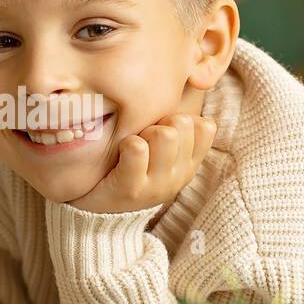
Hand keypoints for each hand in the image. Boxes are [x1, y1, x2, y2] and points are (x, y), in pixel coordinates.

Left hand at [69, 110, 216, 214]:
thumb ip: (178, 125)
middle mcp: (179, 177)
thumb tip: (195, 93)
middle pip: (182, 124)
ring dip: (143, 133)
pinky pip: (136, 149)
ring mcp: (157, 186)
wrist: (97, 210)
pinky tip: (120, 153)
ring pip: (164, 134)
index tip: (164, 128)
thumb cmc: (130, 166)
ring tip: (131, 146)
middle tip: (142, 137)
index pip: (205, 128)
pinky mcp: (130, 190)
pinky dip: (126, 144)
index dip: (183, 119)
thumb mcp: (161, 149)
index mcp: (190, 164)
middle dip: (159, 122)